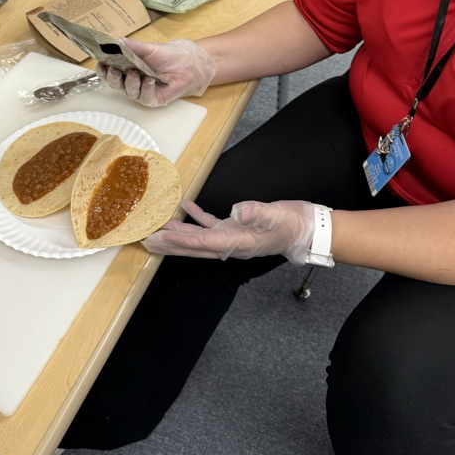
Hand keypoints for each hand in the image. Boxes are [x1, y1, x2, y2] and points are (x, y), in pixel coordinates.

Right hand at [97, 38, 215, 107]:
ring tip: (135, 73)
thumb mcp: (149, 48)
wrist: (188, 63)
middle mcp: (131, 81)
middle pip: (115, 84)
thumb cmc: (168, 55)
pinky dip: (146, 89)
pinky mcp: (153, 99)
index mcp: (127, 68)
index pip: (109, 72)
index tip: (100, 63)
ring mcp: (142, 92)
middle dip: (113, 78)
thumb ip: (133, 46)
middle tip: (115, 70)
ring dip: (131, 83)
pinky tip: (149, 80)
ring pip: (129, 92)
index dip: (103, 70)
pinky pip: (144, 98)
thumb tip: (117, 40)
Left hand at [142, 198, 315, 263]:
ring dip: (178, 235)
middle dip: (170, 245)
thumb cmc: (292, 224)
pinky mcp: (237, 229)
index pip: (202, 242)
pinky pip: (211, 225)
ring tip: (158, 230)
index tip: (160, 237)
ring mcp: (232, 237)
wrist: (307, 230)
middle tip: (147, 243)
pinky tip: (186, 207)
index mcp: (237, 242)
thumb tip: (239, 211)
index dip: (180, 239)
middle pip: (193, 247)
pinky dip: (197, 218)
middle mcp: (231, 243)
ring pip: (198, 239)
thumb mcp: (276, 216)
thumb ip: (257, 213)